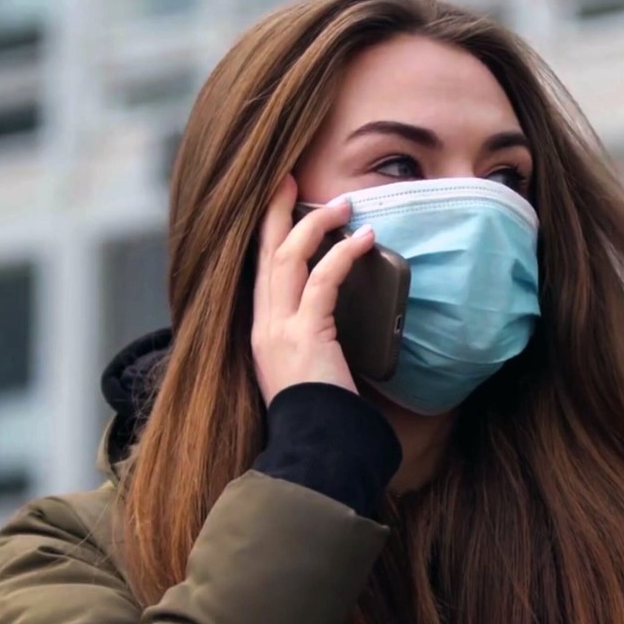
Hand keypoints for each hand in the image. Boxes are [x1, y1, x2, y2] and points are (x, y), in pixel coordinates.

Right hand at [251, 176, 376, 402]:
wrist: (315, 448)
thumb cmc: (320, 416)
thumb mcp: (306, 370)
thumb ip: (311, 341)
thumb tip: (333, 319)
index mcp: (261, 332)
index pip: (260, 271)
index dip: (267, 233)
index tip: (278, 201)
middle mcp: (263, 325)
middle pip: (264, 252)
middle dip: (275, 210)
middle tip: (288, 176)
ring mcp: (279, 329)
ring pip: (287, 257)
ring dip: (315, 223)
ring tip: (344, 204)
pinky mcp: (305, 334)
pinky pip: (323, 280)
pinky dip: (344, 255)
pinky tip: (363, 239)